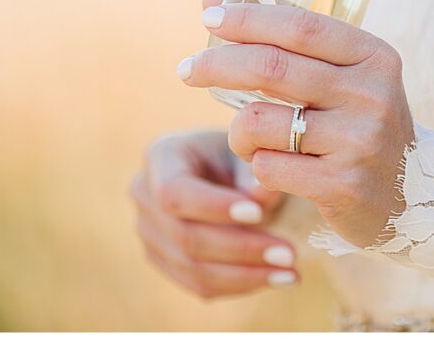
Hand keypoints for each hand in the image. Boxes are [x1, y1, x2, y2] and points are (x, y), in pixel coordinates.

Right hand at [131, 126, 298, 298]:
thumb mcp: (250, 150)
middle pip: (185, 237)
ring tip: (289, 272)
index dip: (214, 208)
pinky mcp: (164, 261)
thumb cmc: (240, 151)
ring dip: (245, 275)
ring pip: (191, 268)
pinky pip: (197, 284)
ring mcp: (149, 233)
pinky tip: (275, 277)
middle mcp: (145, 197)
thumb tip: (261, 199)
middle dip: (241, 248)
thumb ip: (255, 172)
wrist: (226, 165)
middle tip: (288, 253)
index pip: (175, 192)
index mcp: (161, 157)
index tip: (258, 213)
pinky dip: (238, 284)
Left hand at [180, 0, 414, 248]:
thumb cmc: (359, 125)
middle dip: (218, 65)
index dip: (250, 18)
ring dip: (238, 131)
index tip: (209, 13)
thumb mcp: (345, 79)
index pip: (302, 26)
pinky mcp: (340, 184)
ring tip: (250, 139)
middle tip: (186, 69)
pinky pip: (266, 167)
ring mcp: (358, 139)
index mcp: (375, 56)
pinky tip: (277, 169)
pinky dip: (258, 165)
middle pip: (272, 69)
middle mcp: (371, 93)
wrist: (408, 194)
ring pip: (259, 122)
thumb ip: (288, 44)